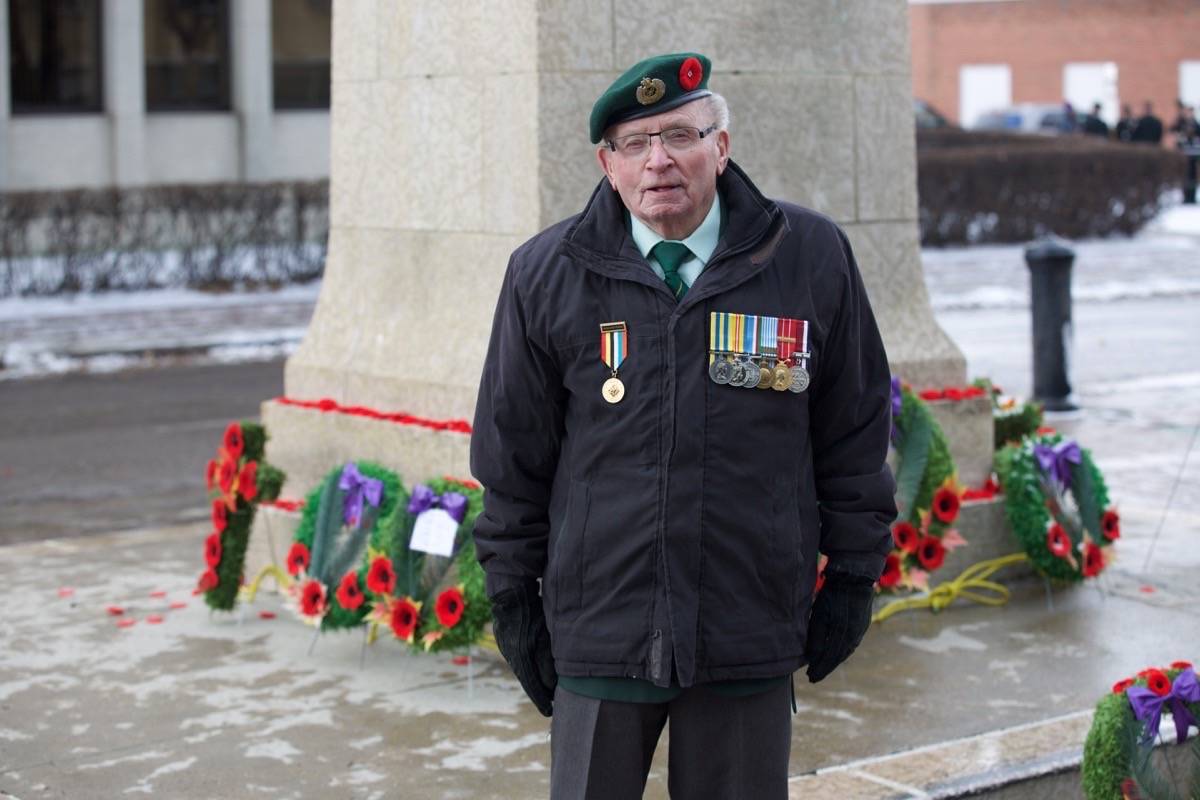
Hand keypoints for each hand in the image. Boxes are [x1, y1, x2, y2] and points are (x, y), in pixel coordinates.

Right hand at [490, 580, 556, 715]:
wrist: (510, 593)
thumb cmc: (532, 613)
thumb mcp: (544, 638)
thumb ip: (548, 663)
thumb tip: (551, 687)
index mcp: (521, 659)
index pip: (532, 686)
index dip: (541, 700)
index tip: (549, 713)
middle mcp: (511, 656)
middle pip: (527, 679)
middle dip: (539, 692)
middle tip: (552, 703)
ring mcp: (507, 647)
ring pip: (523, 669)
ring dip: (534, 679)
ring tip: (547, 688)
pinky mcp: (507, 639)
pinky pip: (519, 658)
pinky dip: (529, 666)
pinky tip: (537, 667)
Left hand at [805, 570, 875, 683]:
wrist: (855, 579)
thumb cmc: (833, 594)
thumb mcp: (820, 614)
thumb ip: (817, 637)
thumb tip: (812, 657)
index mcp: (842, 635)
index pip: (828, 658)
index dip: (819, 669)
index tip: (810, 677)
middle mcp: (853, 637)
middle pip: (837, 658)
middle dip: (825, 668)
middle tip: (814, 677)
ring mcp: (860, 631)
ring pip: (845, 652)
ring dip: (834, 661)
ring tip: (823, 667)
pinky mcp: (863, 626)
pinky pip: (852, 644)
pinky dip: (842, 652)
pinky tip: (836, 654)